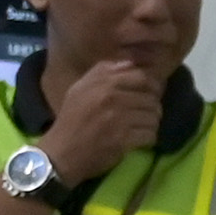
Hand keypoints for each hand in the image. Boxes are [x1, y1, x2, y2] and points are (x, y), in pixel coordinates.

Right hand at [38, 52, 169, 192]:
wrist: (61, 151)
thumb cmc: (72, 119)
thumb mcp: (80, 88)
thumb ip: (103, 72)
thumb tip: (130, 63)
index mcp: (103, 82)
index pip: (142, 77)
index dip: (152, 86)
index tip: (151, 94)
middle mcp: (112, 97)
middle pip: (152, 98)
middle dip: (152, 108)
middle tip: (144, 115)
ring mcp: (119, 118)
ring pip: (153, 117)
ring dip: (150, 124)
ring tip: (140, 128)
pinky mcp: (124, 138)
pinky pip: (150, 134)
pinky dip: (147, 138)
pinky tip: (138, 140)